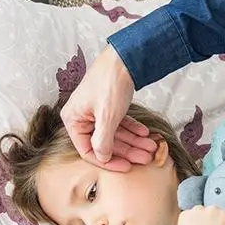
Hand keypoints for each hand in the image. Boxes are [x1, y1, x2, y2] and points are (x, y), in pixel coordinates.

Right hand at [61, 45, 157, 171]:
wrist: (124, 57)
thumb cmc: (110, 82)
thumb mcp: (107, 116)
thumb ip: (103, 140)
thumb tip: (102, 157)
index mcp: (73, 119)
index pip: (88, 150)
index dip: (108, 161)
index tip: (126, 167)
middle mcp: (82, 116)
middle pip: (105, 142)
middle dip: (128, 150)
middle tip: (147, 157)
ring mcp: (95, 111)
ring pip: (116, 133)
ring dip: (134, 141)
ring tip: (152, 147)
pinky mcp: (108, 105)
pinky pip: (120, 123)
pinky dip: (133, 129)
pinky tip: (146, 134)